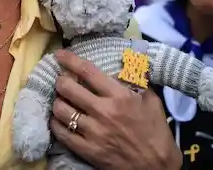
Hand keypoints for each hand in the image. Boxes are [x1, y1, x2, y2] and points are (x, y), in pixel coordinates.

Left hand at [49, 50, 181, 169]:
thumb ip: (136, 81)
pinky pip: (62, 133)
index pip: (87, 72)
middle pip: (68, 88)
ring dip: (57, 101)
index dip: (70, 60)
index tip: (60, 55)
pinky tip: (58, 119)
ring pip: (61, 110)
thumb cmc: (156, 131)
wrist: (157, 166)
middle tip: (61, 80)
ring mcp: (93, 132)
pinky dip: (56, 123)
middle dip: (60, 80)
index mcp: (119, 96)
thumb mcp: (152, 100)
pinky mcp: (88, 150)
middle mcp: (103, 112)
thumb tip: (125, 64)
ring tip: (60, 99)